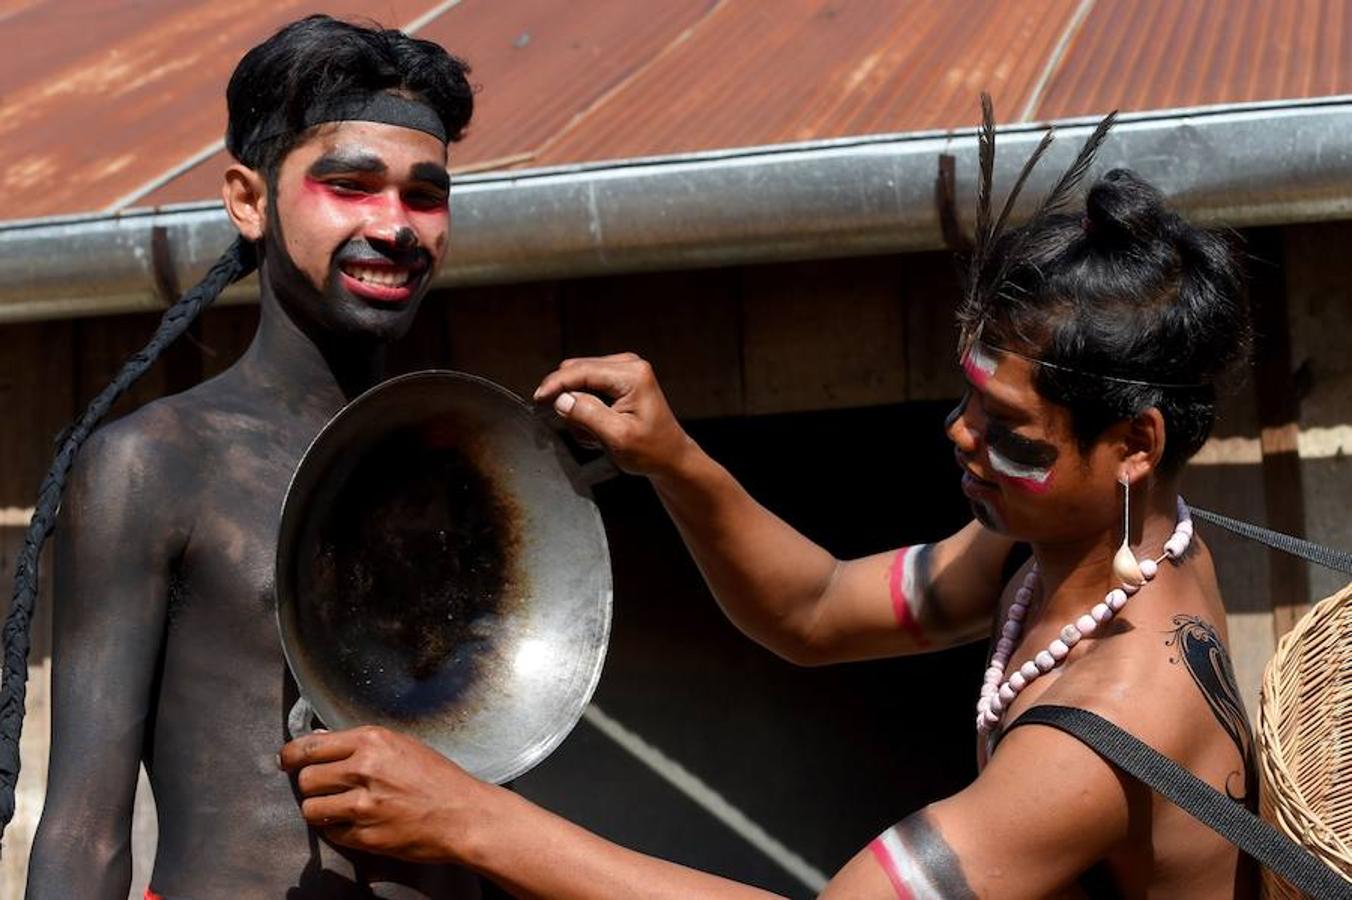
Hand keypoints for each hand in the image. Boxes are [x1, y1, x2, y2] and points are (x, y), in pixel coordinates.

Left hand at [278, 725, 497, 864]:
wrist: (464, 815)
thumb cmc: (438, 778)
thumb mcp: (402, 745)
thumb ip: (359, 743)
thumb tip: (316, 741)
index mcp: (372, 741)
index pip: (309, 747)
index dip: (291, 755)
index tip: (287, 760)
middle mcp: (364, 770)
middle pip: (306, 779)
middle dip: (312, 784)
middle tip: (327, 787)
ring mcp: (363, 807)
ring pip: (311, 808)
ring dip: (320, 809)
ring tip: (340, 807)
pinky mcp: (365, 837)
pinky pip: (331, 832)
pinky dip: (338, 829)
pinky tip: (358, 822)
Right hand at [533, 353, 693, 477]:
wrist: (670, 457)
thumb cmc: (651, 450)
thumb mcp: (617, 437)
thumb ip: (588, 414)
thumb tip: (561, 399)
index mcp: (632, 375)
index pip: (582, 371)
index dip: (556, 384)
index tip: (538, 399)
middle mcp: (628, 365)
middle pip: (577, 370)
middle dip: (568, 399)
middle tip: (576, 429)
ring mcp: (624, 370)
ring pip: (579, 379)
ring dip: (577, 407)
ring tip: (592, 434)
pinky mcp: (619, 379)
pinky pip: (588, 386)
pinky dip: (585, 408)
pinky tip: (596, 428)